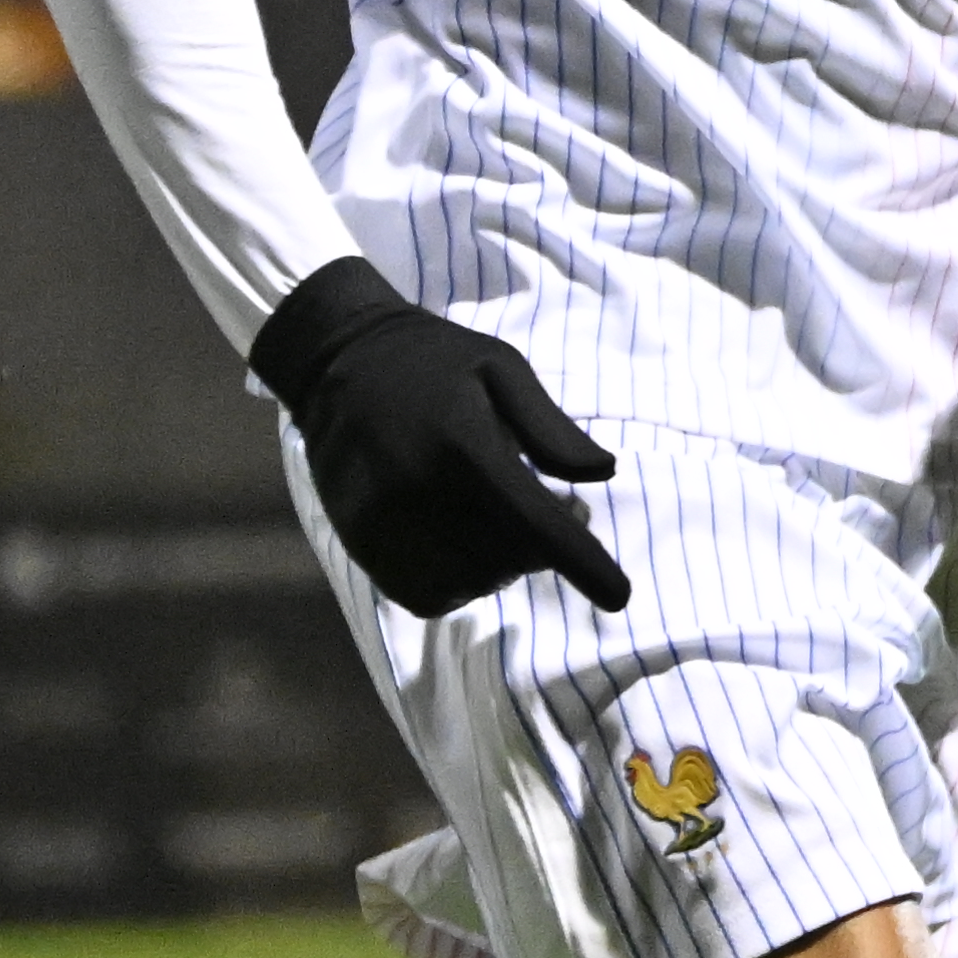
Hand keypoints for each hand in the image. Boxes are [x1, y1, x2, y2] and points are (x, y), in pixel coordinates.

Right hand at [251, 257, 629, 618]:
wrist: (337, 360)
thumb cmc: (433, 362)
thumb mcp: (503, 368)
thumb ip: (552, 427)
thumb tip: (605, 473)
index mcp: (462, 444)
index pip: (535, 524)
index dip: (583, 565)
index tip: (620, 597)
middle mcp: (419, 491)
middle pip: (508, 559)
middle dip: (542, 547)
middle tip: (549, 512)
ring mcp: (382, 523)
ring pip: (470, 584)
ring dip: (500, 567)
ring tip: (499, 522)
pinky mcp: (359, 543)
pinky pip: (425, 596)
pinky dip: (457, 584)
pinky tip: (462, 545)